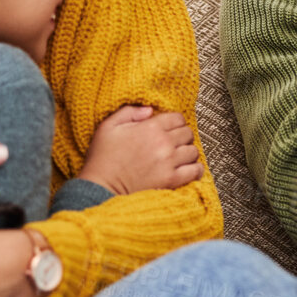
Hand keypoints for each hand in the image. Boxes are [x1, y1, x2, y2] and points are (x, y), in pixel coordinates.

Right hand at [77, 104, 202, 193]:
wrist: (100, 187)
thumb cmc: (102, 158)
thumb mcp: (109, 126)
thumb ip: (130, 112)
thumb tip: (149, 110)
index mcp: (150, 127)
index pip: (178, 118)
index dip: (174, 121)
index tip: (169, 128)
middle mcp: (163, 143)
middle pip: (187, 133)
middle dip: (182, 136)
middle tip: (173, 142)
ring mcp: (169, 162)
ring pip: (193, 151)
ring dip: (188, 152)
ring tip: (179, 156)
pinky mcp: (171, 180)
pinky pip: (195, 171)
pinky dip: (195, 169)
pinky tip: (187, 169)